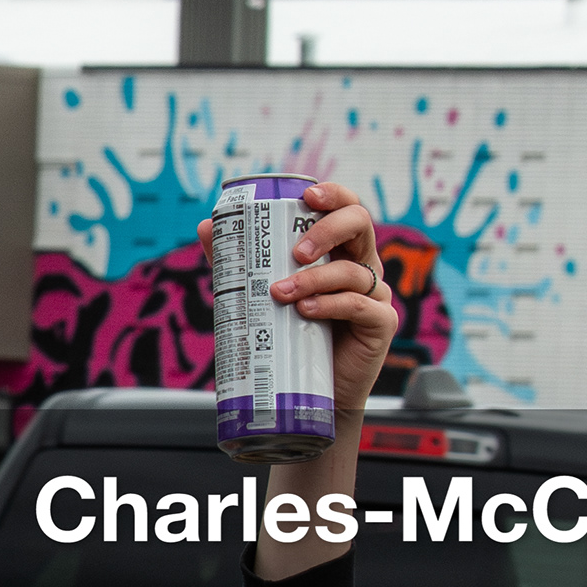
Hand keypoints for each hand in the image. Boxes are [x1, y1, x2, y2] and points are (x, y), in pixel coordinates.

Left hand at [196, 176, 401, 427]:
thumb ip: (237, 262)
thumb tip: (206, 227)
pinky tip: (305, 311)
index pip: (345, 209)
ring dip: (315, 279)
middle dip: (328, 229)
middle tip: (296, 252)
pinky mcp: (380, 323)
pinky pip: (361, 305)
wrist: (306, 392)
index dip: (333, 195)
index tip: (307, 195)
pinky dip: (332, 304)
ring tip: (281, 294)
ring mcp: (375, 294)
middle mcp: (361, 266)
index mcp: (338, 251)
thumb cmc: (285, 337)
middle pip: (361, 225)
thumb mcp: (258, 294)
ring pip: (354, 271)